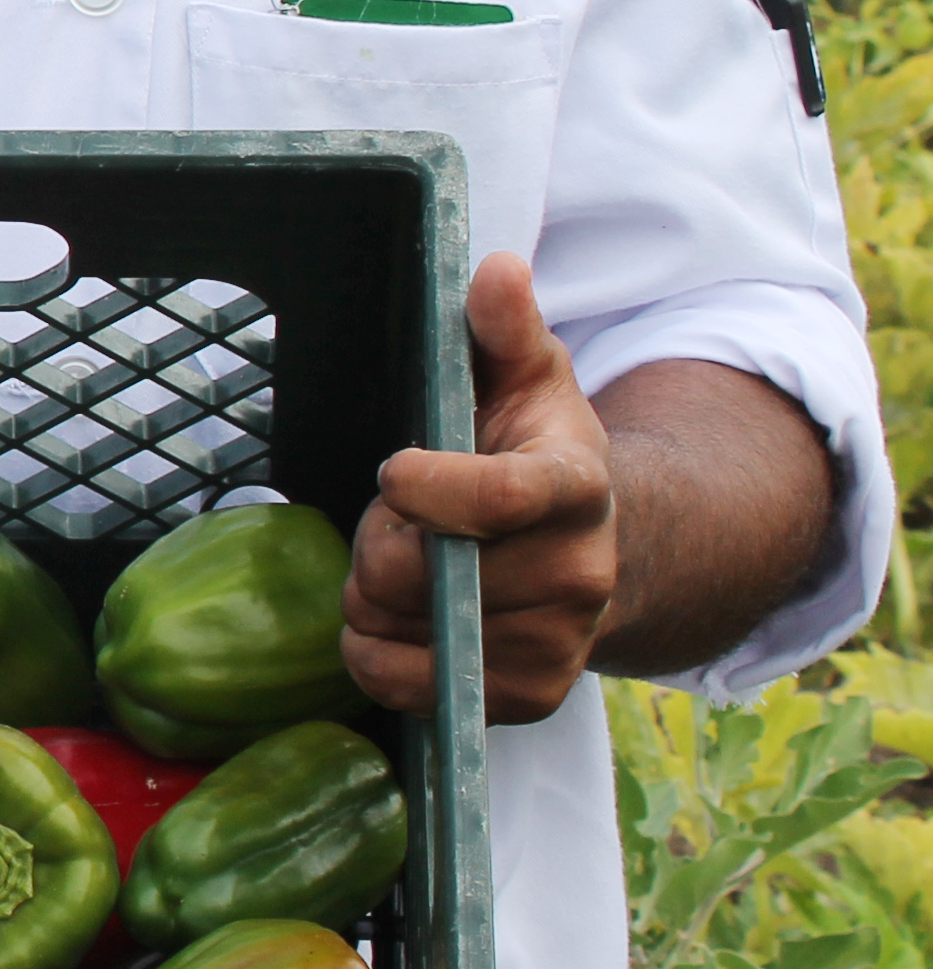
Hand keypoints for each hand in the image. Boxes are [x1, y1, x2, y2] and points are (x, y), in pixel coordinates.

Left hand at [347, 254, 614, 722]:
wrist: (594, 552)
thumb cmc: (537, 451)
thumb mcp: (526, 376)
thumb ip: (504, 326)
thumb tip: (495, 270)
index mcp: (576, 485)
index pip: (500, 498)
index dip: (427, 489)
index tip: (396, 469)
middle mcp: (579, 573)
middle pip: (421, 571)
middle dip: (382, 539)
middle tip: (400, 519)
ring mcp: (557, 642)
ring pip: (401, 628)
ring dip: (375, 596)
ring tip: (410, 564)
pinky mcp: (529, 697)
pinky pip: (407, 688)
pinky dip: (376, 657)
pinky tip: (397, 621)